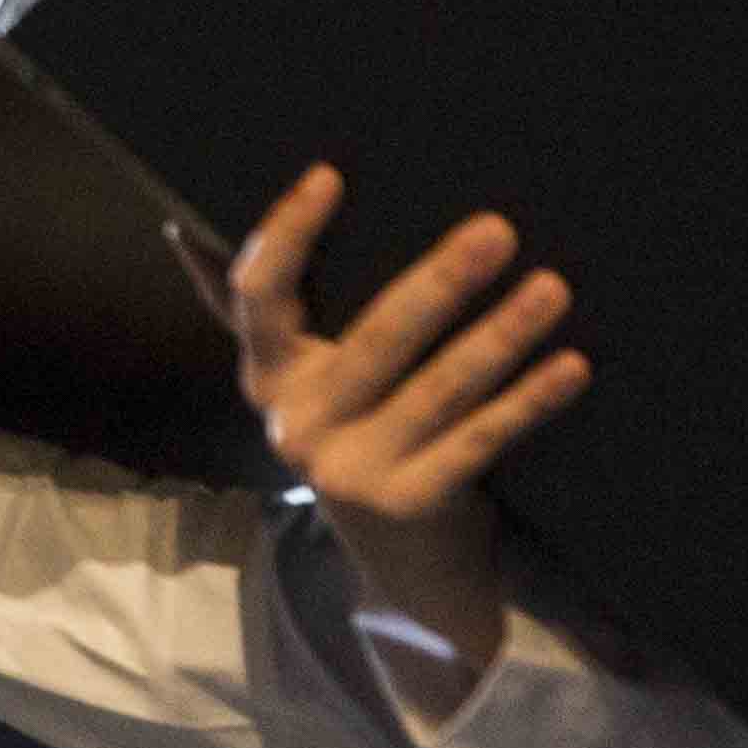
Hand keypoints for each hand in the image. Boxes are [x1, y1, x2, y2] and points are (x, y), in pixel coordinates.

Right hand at [221, 166, 587, 713]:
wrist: (404, 572)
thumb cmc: (362, 440)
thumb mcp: (303, 383)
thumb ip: (257, 315)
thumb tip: (179, 234)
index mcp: (267, 378)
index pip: (258, 296)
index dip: (287, 234)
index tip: (330, 176)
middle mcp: (297, 424)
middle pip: (376, 338)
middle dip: (441, 280)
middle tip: (497, 229)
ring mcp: (351, 470)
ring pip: (437, 387)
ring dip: (500, 334)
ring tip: (551, 288)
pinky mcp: (410, 505)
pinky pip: (478, 440)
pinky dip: (526, 401)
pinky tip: (569, 364)